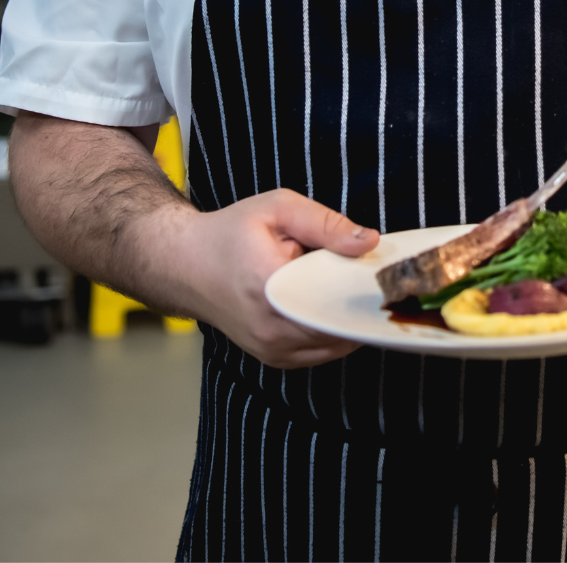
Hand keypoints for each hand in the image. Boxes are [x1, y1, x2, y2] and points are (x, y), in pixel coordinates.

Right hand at [152, 189, 379, 368]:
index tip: (382, 274)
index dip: (365, 293)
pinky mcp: (273, 358)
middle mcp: (271, 329)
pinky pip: (320, 353)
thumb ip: (325, 223)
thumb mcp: (278, 209)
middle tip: (370, 277)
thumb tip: (370, 242)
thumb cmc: (230, 233)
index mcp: (270, 289)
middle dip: (360, 306)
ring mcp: (271, 350)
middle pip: (341, 329)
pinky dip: (333, 333)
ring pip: (335, 346)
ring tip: (345, 287)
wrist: (184, 264)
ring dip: (348, 321)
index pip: (336, 306)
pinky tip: (330, 305)